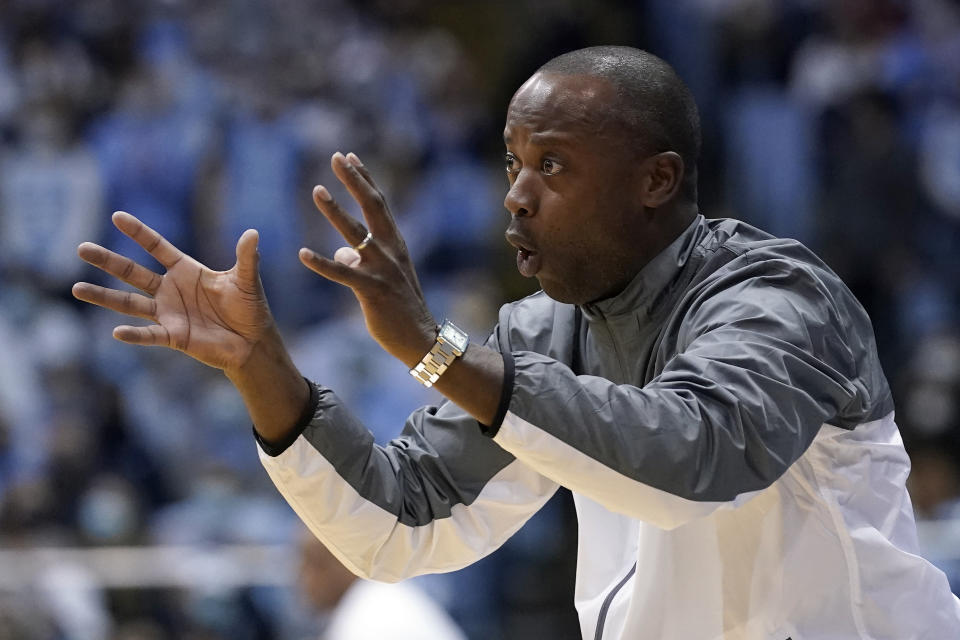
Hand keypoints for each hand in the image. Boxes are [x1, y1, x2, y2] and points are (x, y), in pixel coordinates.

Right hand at [73, 212, 273, 372]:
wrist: (252, 342)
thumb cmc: (249, 308)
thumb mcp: (246, 280)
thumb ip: (247, 258)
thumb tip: (253, 233)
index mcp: (186, 270)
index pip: (157, 247)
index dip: (139, 233)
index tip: (117, 216)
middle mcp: (171, 290)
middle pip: (132, 272)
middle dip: (108, 261)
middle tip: (81, 248)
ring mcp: (168, 313)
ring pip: (129, 303)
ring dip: (104, 296)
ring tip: (77, 288)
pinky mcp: (173, 336)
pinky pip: (149, 335)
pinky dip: (135, 334)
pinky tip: (117, 332)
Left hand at [299, 152, 437, 366]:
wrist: (421, 339)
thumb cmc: (400, 309)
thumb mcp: (383, 278)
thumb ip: (361, 261)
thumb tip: (341, 252)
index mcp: (395, 245)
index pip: (379, 204)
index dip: (364, 179)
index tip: (350, 156)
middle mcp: (390, 251)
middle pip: (372, 207)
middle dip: (354, 180)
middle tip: (337, 156)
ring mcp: (382, 270)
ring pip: (356, 234)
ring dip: (335, 211)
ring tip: (317, 190)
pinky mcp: (372, 291)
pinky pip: (343, 275)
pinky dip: (322, 264)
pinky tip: (302, 254)